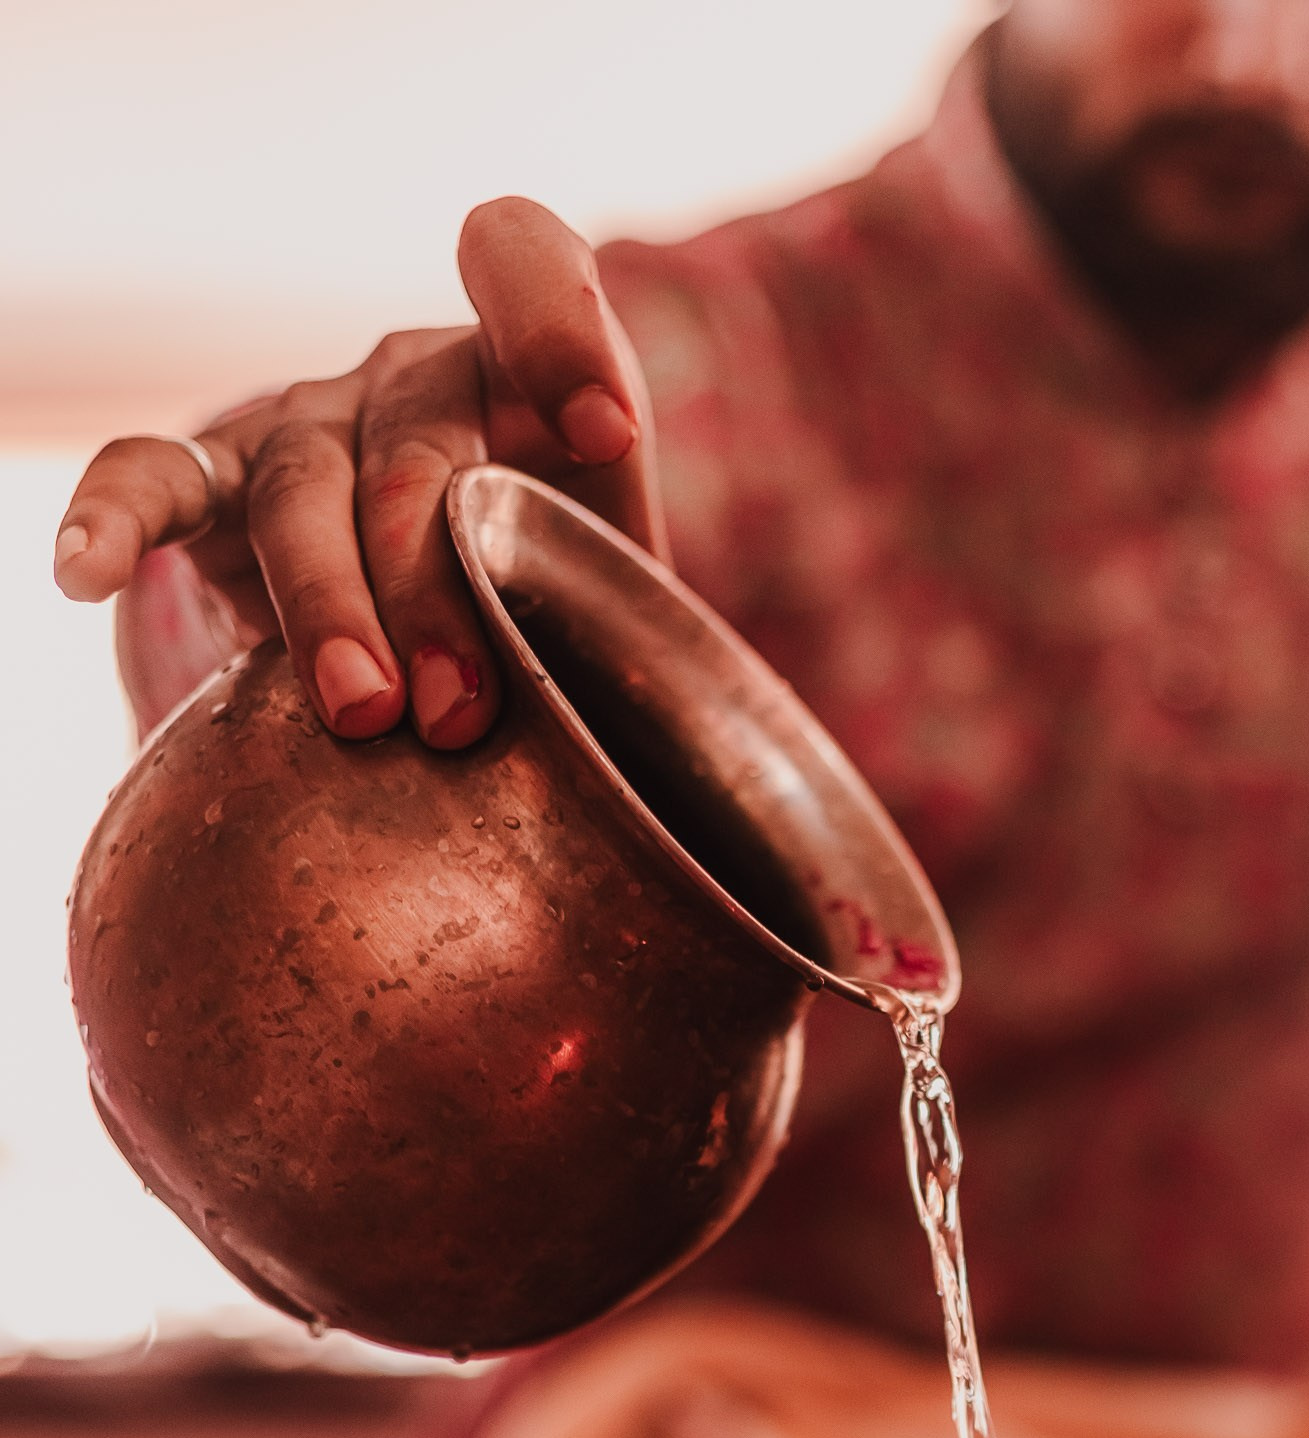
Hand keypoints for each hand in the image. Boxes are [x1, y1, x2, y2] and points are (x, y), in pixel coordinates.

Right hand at [52, 198, 661, 749]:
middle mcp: (410, 378)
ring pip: (302, 489)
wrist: (448, 661)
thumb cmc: (557, 646)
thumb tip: (739, 814)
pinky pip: (156, 482)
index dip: (555, 325)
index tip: (598, 429)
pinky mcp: (217, 491)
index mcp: (521, 375)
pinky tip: (80, 572)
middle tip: (460, 712)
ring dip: (330, 606)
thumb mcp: (624, 630)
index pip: (521, 263)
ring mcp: (309, 426)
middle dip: (437, 581)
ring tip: (365, 714)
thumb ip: (656, 648)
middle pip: (413, 442)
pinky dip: (114, 520)